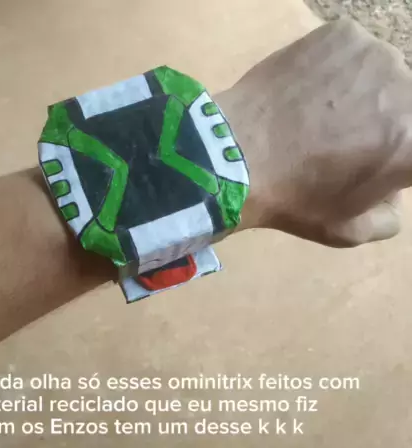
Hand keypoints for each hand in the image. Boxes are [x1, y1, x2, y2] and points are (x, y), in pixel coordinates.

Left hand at [217, 19, 411, 246]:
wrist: (234, 156)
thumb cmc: (293, 198)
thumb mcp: (348, 231)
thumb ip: (389, 217)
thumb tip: (392, 193)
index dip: (395, 155)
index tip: (371, 160)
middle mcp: (410, 89)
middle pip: (406, 105)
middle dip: (383, 122)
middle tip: (340, 138)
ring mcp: (376, 54)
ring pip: (379, 75)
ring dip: (360, 93)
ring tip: (318, 114)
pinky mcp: (342, 33)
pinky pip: (350, 53)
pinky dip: (334, 70)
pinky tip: (305, 92)